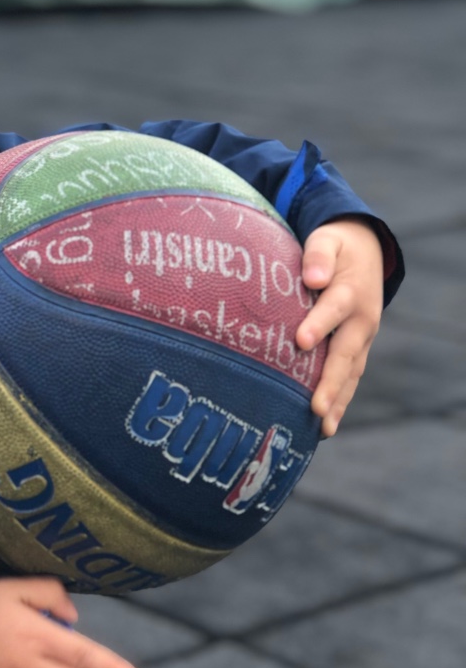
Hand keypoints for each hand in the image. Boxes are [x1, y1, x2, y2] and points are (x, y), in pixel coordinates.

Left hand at [296, 219, 384, 437]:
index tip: (301, 341)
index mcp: (350, 291)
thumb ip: (318, 255)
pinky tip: (326, 426)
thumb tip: (313, 278)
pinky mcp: (357, 350)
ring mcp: (362, 338)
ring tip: (324, 428)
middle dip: (330, 382)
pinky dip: (340, 401)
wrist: (365, 250)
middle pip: (346, 354)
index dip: (319, 324)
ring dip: (338, 400)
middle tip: (316, 408)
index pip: (334, 309)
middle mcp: (361, 320)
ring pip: (351, 373)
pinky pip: (350, 378)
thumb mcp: (327, 239)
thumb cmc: (335, 246)